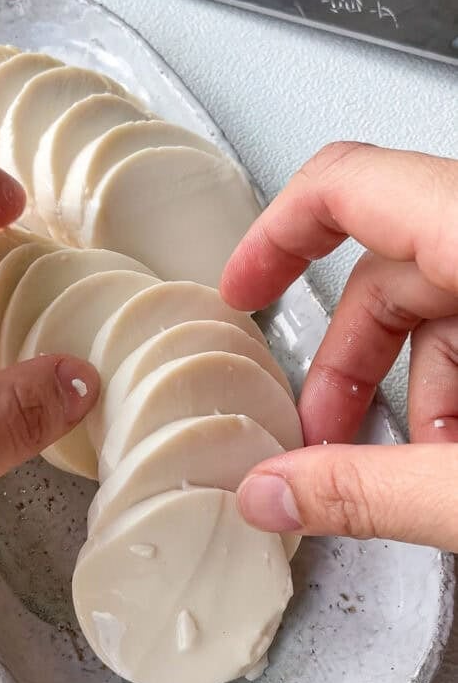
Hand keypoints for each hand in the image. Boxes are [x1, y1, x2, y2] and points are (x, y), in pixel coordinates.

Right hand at [221, 142, 457, 550]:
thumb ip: (370, 492)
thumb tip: (274, 496)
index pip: (352, 186)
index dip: (278, 236)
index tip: (246, 289)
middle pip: (390, 266)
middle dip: (347, 361)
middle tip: (325, 435)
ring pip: (445, 300)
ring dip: (413, 387)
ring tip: (417, 469)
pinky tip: (457, 455)